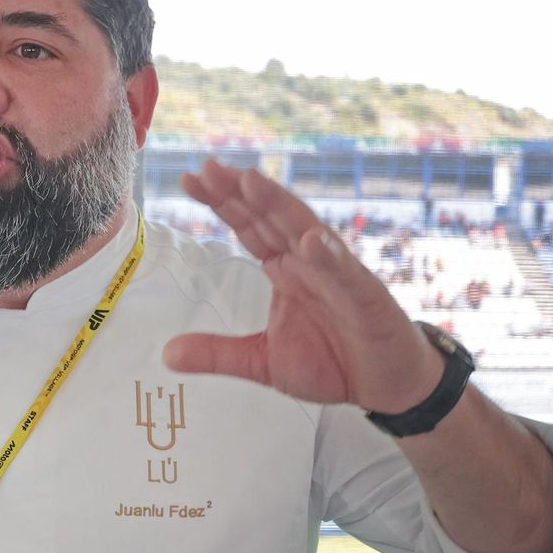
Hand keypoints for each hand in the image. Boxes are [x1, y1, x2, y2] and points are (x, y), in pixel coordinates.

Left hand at [164, 160, 437, 412]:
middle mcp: (309, 261)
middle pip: (270, 217)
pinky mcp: (366, 297)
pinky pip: (346, 273)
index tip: (190, 178)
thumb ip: (218, 354)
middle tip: (206, 167)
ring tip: (251, 181)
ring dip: (280, 205)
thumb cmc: (332, 364)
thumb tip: (166, 354)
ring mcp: (339, 274)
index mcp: (284, 269)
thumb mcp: (262, 362)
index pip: (248, 226)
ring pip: (306, 232)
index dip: (222, 201)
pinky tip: (312, 240)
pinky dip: (330, 256)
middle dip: (239, 192)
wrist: (386, 385)